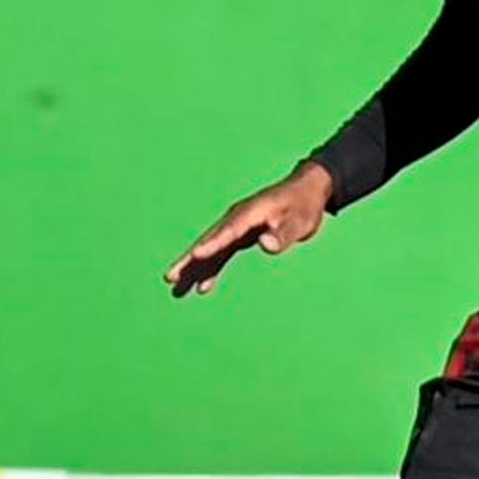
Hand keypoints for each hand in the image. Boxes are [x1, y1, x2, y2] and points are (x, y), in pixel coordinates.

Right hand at [167, 162, 335, 296]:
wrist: (307, 191)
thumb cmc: (304, 205)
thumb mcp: (300, 221)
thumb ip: (283, 233)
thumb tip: (265, 245)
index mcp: (250, 213)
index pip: (228, 231)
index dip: (212, 243)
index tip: (196, 255)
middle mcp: (238, 219)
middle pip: (210, 241)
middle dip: (189, 260)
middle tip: (170, 277)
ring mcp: (237, 226)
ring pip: (211, 249)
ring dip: (195, 268)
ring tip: (177, 288)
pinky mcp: (241, 234)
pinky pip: (222, 253)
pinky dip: (212, 268)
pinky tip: (203, 287)